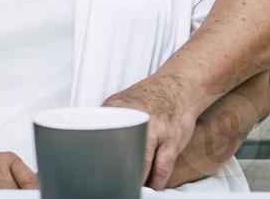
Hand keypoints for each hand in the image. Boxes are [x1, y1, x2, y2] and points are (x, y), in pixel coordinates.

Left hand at [103, 72, 204, 189]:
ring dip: (137, 180)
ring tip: (132, 186)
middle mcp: (136, 119)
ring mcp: (155, 130)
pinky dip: (156, 181)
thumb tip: (91, 143)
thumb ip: (107, 120)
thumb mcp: (121, 102)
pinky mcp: (172, 140)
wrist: (178, 85)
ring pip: (142, 165)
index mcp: (116, 107)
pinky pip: (162, 168)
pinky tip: (152, 184)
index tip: (95, 170)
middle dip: (117, 171)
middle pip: (120, 154)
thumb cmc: (148, 98)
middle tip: (114, 180)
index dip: (96, 158)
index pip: (98, 137)